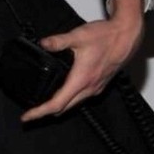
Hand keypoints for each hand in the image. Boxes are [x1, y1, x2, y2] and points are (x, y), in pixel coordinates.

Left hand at [22, 0, 144, 120]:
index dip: (40, 112)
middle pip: (64, 108)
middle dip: (46, 113)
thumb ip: (58, 41)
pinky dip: (70, 100)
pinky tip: (64, 92)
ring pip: (74, 104)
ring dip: (59, 107)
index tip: (27, 116)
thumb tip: (43, 44)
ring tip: (44, 105)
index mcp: (82, 79)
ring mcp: (96, 88)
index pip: (57, 104)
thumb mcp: (78, 36)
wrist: (127, 37)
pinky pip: (82, 98)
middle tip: (30, 113)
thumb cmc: (107, 38)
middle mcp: (90, 88)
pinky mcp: (100, 84)